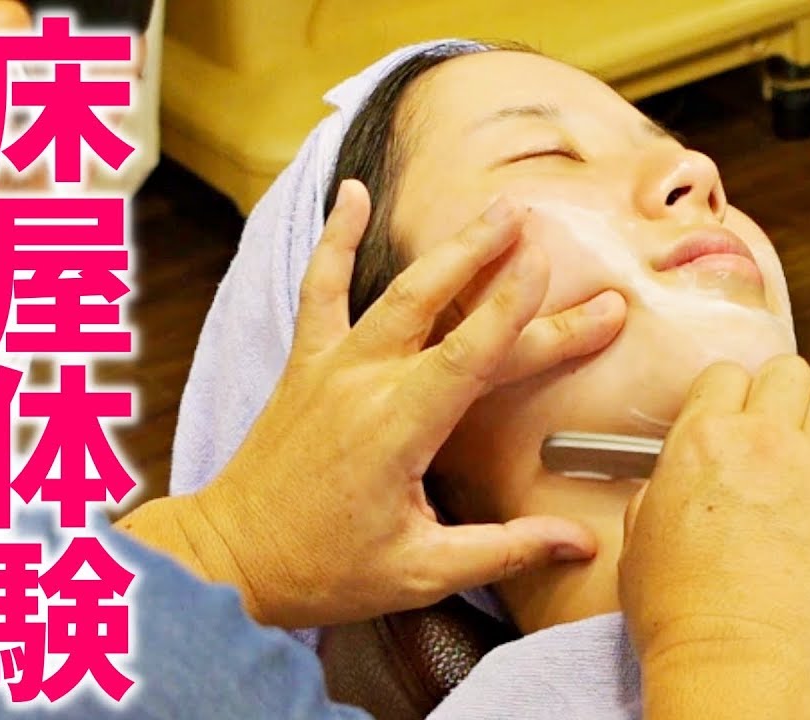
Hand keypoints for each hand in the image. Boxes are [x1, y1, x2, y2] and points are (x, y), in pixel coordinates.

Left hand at [183, 180, 626, 627]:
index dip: (512, 309)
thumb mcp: (420, 571)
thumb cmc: (322, 569)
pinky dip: (336, 239)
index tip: (549, 266)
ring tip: (495, 211)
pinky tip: (353, 193)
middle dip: (497, 263)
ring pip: (397, 291)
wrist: (229, 559)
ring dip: (449, 249)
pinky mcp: (305, 363)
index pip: (470, 356)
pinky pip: (320, 288)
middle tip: (541, 225)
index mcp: (399, 429)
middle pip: (445, 311)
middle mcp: (366, 383)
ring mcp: (332, 366)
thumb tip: (579, 544)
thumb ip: (504, 550)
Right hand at [619, 356, 809, 717]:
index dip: (733, 396)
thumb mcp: (637, 542)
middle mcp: (761, 441)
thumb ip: (658, 492)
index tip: (738, 419)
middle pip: (789, 371)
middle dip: (785, 396)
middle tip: (783, 432)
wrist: (733, 662)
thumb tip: (675, 483)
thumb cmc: (680, 616)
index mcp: (700, 440)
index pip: (727, 374)